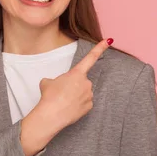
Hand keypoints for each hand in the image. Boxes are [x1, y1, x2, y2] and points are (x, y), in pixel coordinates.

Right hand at [20, 38, 112, 155]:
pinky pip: (84, 103)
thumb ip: (55, 80)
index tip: (109, 40)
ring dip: (75, 96)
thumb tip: (55, 85)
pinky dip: (77, 105)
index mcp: (77, 73)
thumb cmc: (49, 96)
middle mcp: (86, 82)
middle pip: (81, 81)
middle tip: (61, 93)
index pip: (90, 57)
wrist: (52, 115)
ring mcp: (89, 95)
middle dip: (73, 86)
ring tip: (63, 101)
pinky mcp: (89, 107)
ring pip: (83, 93)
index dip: (100, 48)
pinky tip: (69, 108)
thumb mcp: (47, 82)